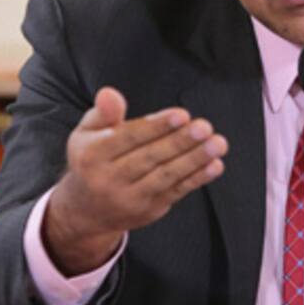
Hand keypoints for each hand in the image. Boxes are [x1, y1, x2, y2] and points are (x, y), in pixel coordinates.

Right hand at [43, 87, 227, 274]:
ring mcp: (131, 198)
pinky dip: (197, 178)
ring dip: (195, 159)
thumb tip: (110, 94)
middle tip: (204, 126)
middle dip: (180, 142)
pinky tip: (215, 165)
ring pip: (166, 176)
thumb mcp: (86, 134)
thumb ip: (102, 113)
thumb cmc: (91, 161)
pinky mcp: (150, 209)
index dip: (156, 126)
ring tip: (217, 143)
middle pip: (150, 157)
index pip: (128, 138)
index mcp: (92, 155)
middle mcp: (109, 179)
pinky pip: (176, 192)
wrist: (87, 211)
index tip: (181, 115)